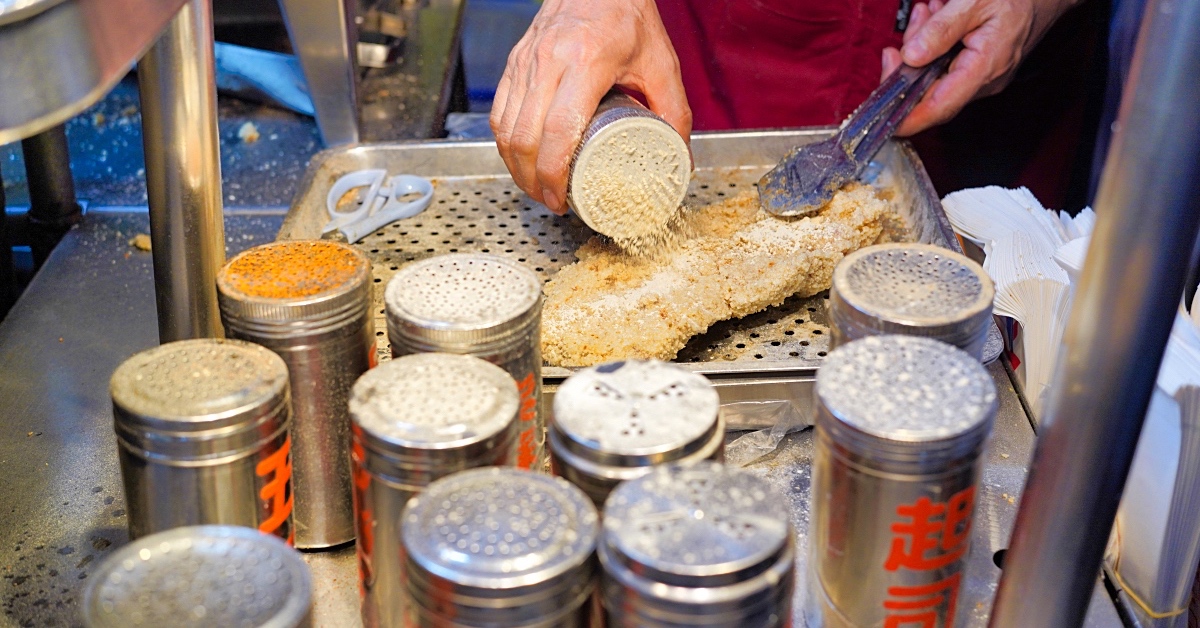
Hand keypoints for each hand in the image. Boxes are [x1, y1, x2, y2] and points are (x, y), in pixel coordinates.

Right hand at [490, 0, 690, 214]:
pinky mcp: (514, 62)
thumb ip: (675, 113)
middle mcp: (549, 61)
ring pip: (505, 128)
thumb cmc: (629, 18)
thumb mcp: (661, 65)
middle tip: (551, 202)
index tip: (562, 198)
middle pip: (525, 137)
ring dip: (515, 167)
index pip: (558, 131)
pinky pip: (500, 112)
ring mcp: (526, 61)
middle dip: (532, 180)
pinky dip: (505, 143)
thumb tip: (681, 161)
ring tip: (536, 188)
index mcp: (586, 62)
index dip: (553, 174)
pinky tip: (520, 160)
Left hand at [881, 0, 1079, 135]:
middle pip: (928, 91)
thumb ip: (941, 30)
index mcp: (984, 69)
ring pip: (932, 74)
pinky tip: (938, 17)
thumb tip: (910, 56)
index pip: (938, 108)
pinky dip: (933, 43)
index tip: (881, 114)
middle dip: (909, 60)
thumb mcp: (975, 1)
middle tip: (915, 22)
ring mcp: (979, 78)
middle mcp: (982, 82)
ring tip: (931, 11)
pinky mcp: (975, 70)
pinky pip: (943, 65)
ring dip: (921, 43)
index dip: (906, 118)